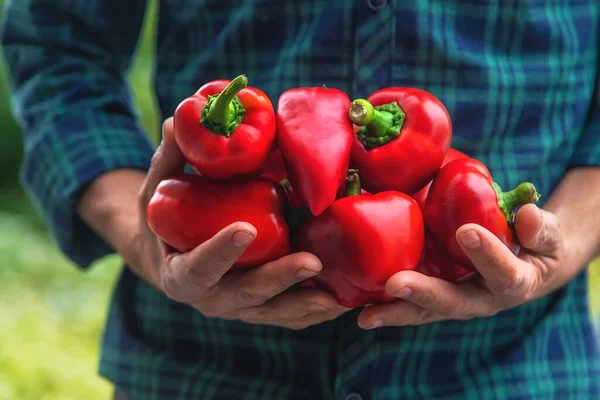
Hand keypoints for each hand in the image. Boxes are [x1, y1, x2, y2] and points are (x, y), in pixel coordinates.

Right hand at [134, 118, 348, 329]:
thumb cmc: (165, 222)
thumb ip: (170, 160)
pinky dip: (313, 312)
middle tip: (311, 262)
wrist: (172, 258)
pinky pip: (288, 316)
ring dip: (306, 304)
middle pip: (246, 294)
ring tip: (338, 293)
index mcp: (180, 273)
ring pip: (273, 311)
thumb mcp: (158, 191)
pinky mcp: (260, 306)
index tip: (245, 229)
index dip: (219, 252)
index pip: (198, 267)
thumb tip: (180, 118)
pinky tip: (341, 300)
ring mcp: (238, 307)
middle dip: (279, 280)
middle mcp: (211, 298)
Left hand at [357, 204, 564, 328]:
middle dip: (423, 294)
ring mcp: (454, 301)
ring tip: (365, 316)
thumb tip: (527, 215)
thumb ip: (541, 227)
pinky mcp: (433, 295)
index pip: (504, 272)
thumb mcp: (548, 234)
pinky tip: (357, 306)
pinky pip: (410, 305)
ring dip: (394, 312)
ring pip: (423, 312)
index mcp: (515, 283)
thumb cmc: (535, 243)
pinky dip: (385, 307)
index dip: (488, 254)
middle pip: (452, 303)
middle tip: (395, 284)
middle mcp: (481, 300)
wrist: (525, 263)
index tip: (467, 231)